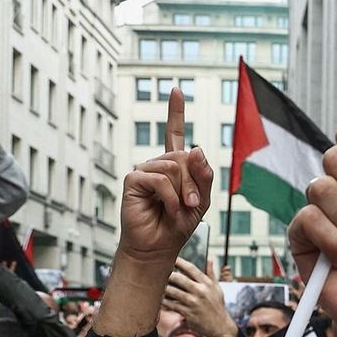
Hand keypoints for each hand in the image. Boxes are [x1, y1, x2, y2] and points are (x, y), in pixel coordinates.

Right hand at [117, 89, 213, 268]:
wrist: (159, 246)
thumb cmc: (178, 225)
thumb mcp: (201, 200)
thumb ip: (203, 175)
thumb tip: (196, 148)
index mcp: (174, 167)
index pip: (174, 134)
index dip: (175, 112)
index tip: (176, 90)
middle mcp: (158, 164)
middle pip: (185, 157)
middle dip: (194, 183)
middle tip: (192, 204)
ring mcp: (144, 170)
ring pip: (174, 167)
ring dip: (183, 191)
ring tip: (179, 208)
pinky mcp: (133, 179)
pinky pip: (160, 178)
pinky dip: (170, 196)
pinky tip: (167, 208)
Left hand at [164, 257, 237, 336]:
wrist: (220, 326)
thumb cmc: (217, 306)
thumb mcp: (217, 289)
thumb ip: (211, 274)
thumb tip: (210, 258)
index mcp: (207, 284)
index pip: (191, 269)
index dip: (179, 262)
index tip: (171, 258)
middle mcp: (201, 291)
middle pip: (179, 278)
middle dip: (167, 274)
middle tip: (158, 272)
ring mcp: (194, 302)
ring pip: (173, 291)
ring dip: (163, 288)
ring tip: (156, 285)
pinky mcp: (188, 313)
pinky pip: (172, 304)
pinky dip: (164, 301)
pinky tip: (160, 298)